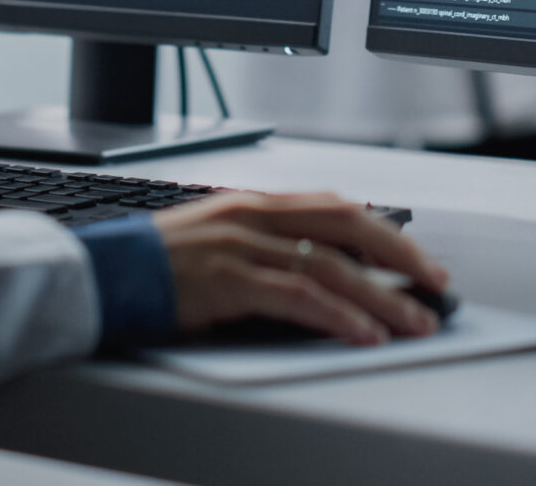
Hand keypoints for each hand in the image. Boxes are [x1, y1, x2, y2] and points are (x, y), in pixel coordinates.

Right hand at [153, 192, 450, 344]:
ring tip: (412, 323)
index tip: (417, 259)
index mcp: (255, 202)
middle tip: (435, 286)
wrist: (100, 274)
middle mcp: (254, 214)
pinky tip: (363, 333)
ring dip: (380, 297)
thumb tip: (325, 271)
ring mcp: (241, 244)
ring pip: (331, 266)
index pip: (336, 207)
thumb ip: (267, 244)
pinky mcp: (227, 279)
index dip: (385, 232)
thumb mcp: (219, 240)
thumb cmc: (157, 265)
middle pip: (347, 226)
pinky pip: (297, 296)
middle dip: (399, 257)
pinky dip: (338, 315)